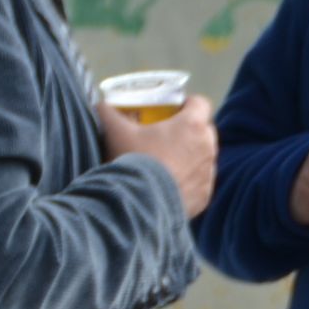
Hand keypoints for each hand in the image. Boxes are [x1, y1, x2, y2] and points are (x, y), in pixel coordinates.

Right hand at [98, 93, 217, 217]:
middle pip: (203, 131)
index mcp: (192, 125)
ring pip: (202, 158)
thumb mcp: (116, 133)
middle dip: (188, 133)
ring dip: (189, 158)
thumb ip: (109, 113)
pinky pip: (200, 184)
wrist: (139, 205)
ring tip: (165, 167)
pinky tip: (168, 188)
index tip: (172, 112)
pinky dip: (188, 183)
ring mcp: (208, 172)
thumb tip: (100, 105)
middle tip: (164, 140)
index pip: (200, 104)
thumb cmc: (133, 161)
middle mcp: (208, 146)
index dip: (187, 105)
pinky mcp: (205, 196)